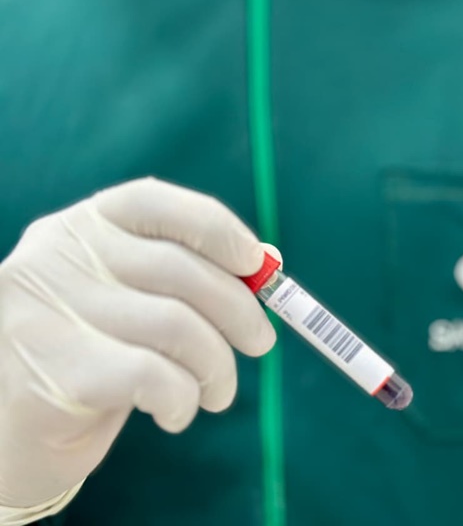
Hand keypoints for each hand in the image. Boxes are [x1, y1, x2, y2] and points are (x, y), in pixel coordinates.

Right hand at [0, 178, 277, 516]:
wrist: (16, 431)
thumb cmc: (95, 352)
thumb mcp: (134, 299)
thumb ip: (188, 275)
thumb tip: (266, 263)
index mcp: (82, 226)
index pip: (155, 203)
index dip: (217, 228)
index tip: (255, 263)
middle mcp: (58, 257)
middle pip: (179, 270)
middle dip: (239, 312)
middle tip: (260, 343)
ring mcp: (49, 312)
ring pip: (177, 327)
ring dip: (217, 366)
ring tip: (218, 391)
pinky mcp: (54, 371)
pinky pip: (155, 376)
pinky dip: (184, 399)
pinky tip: (177, 413)